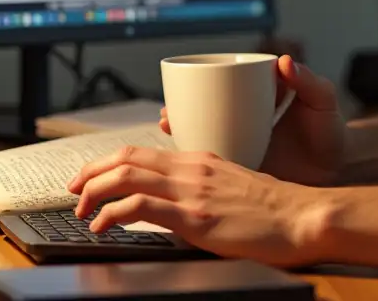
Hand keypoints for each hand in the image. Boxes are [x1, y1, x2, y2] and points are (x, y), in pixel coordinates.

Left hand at [65, 145, 327, 267]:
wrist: (304, 217)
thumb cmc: (276, 210)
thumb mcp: (233, 189)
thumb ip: (204, 191)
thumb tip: (179, 208)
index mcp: (201, 160)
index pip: (141, 152)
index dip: (108, 163)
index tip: (90, 179)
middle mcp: (192, 168)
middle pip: (127, 158)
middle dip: (91, 172)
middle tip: (73, 190)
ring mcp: (193, 190)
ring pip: (127, 176)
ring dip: (95, 191)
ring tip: (81, 208)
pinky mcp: (195, 217)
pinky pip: (140, 207)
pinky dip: (112, 213)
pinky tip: (102, 225)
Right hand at [159, 54, 346, 186]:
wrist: (338, 168)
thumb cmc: (331, 130)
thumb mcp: (323, 101)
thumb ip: (309, 82)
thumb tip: (284, 61)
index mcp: (259, 95)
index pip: (224, 84)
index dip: (199, 83)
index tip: (184, 85)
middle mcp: (244, 116)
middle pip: (206, 108)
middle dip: (181, 108)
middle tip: (167, 112)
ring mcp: (242, 141)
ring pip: (204, 133)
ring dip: (182, 131)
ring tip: (167, 129)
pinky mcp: (242, 167)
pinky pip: (213, 162)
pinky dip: (196, 162)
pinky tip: (181, 164)